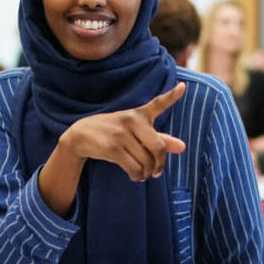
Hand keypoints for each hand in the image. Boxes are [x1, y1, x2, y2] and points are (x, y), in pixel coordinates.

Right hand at [64, 82, 186, 181]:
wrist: (80, 135)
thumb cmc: (115, 133)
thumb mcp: (136, 132)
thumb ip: (160, 139)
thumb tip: (183, 147)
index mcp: (139, 114)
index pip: (158, 103)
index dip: (172, 96)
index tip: (183, 87)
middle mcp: (131, 120)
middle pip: (159, 147)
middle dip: (160, 164)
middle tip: (157, 172)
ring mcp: (120, 133)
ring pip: (146, 161)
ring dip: (147, 173)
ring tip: (144, 174)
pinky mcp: (111, 147)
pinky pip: (134, 168)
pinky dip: (138, 176)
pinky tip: (135, 176)